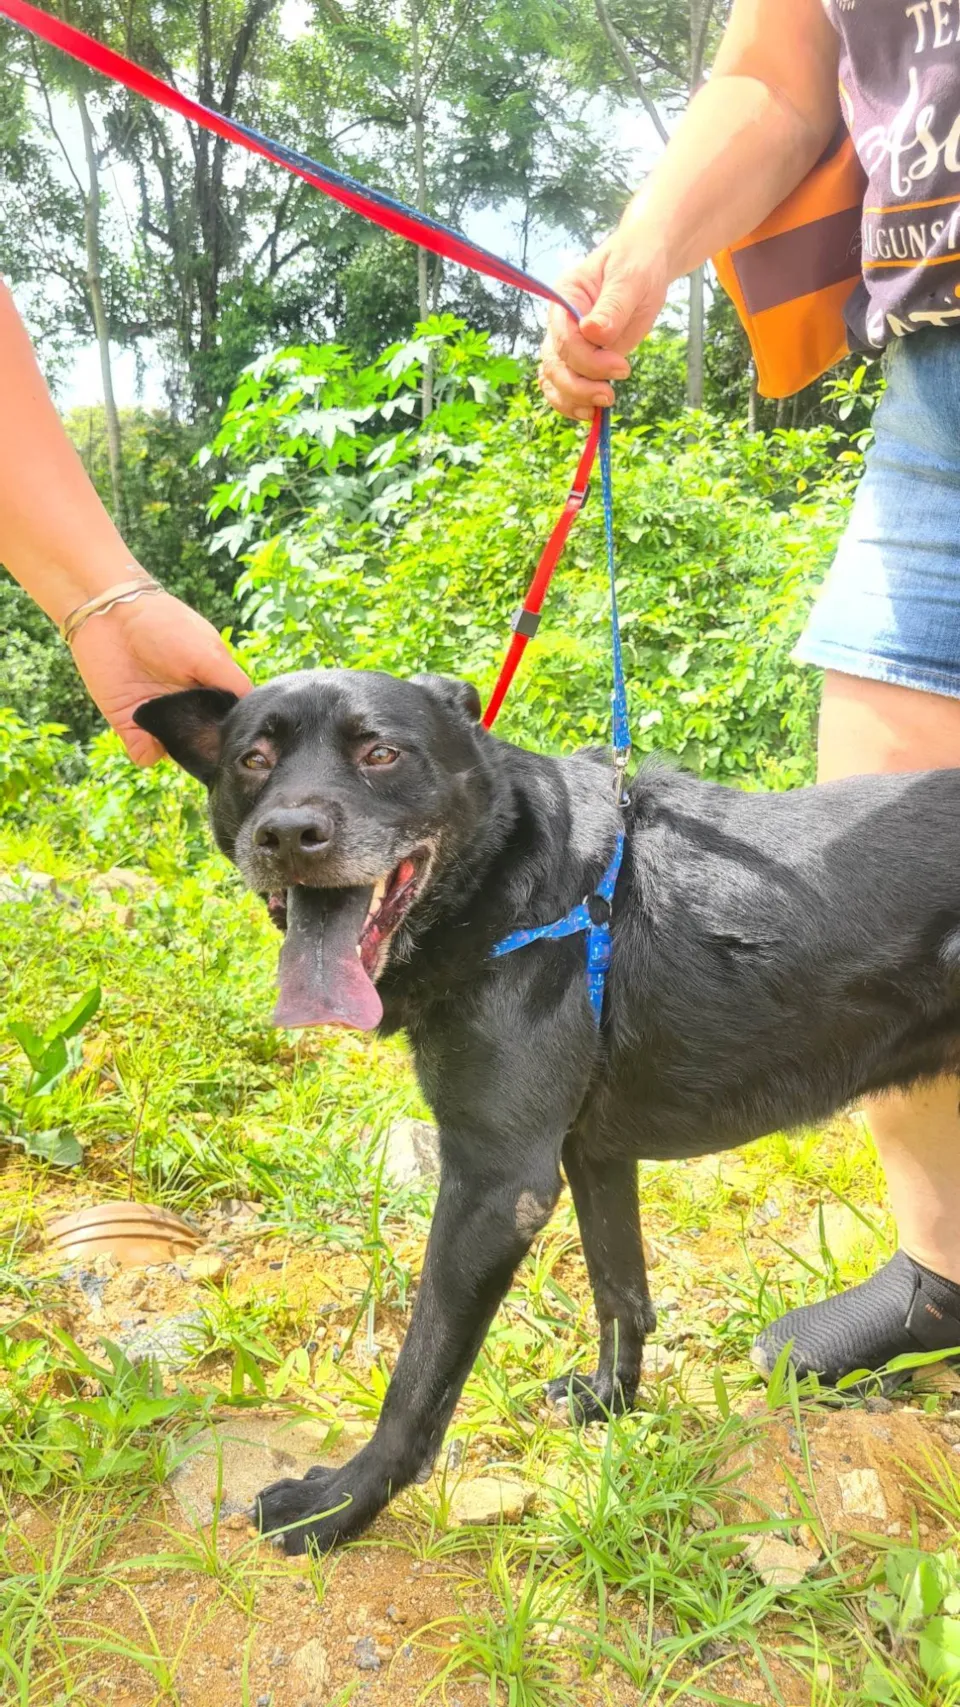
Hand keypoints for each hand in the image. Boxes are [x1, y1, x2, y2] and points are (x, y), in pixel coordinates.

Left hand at [69, 584, 250, 765]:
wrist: (109, 613)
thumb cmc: (165, 625)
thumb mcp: (210, 652)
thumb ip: (233, 685)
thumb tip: (251, 718)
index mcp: (211, 689)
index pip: (231, 723)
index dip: (236, 734)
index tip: (241, 744)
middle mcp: (188, 707)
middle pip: (205, 744)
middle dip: (208, 751)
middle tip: (209, 748)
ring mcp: (159, 718)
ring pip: (177, 754)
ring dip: (179, 754)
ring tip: (180, 741)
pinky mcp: (129, 723)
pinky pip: (144, 754)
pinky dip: (148, 753)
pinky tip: (151, 739)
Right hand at [539, 229, 669, 418]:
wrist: (646, 264)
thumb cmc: (638, 262)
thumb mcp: (630, 278)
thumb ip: (612, 306)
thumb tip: (593, 332)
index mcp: (564, 297)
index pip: (563, 337)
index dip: (586, 359)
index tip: (620, 367)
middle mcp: (560, 323)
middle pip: (554, 364)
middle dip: (579, 385)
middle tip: (610, 395)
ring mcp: (571, 343)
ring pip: (554, 380)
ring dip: (573, 399)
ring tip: (602, 407)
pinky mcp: (584, 359)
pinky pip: (565, 387)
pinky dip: (574, 404)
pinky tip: (593, 413)